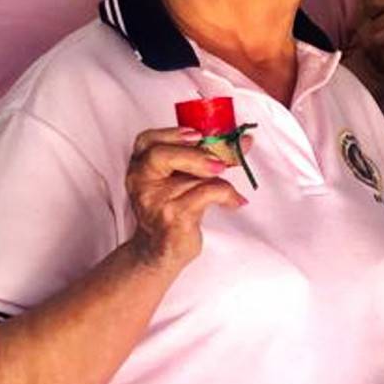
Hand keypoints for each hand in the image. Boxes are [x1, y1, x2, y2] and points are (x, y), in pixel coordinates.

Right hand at [123, 127, 248, 269]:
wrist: (160, 250)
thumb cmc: (173, 210)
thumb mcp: (181, 180)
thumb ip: (203, 157)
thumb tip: (243, 141)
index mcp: (140, 167)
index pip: (146, 141)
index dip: (172, 133)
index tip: (197, 134)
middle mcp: (142, 182)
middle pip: (160, 155)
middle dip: (195, 154)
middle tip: (220, 163)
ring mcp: (155, 201)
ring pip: (192, 178)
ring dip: (219, 181)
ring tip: (230, 191)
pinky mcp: (172, 218)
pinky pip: (205, 195)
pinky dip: (227, 195)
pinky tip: (235, 201)